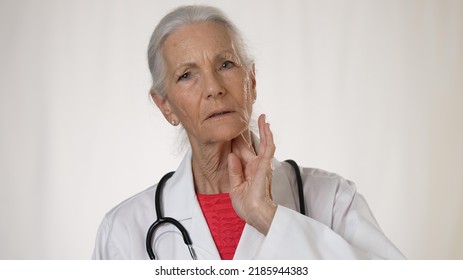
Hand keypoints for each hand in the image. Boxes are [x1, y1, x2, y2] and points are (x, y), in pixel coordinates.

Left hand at [228, 114, 276, 234]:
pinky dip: (268, 136)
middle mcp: (256, 167)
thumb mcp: (235, 187)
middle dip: (246, 134)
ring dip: (263, 130)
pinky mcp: (265, 165)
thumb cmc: (247, 206)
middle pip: (250, 146)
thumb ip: (234, 171)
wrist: (255, 214)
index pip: (241, 154)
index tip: (230, 133)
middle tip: (241, 121)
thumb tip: (231, 155)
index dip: (236, 143)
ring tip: (262, 118)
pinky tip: (266, 126)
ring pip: (264, 143)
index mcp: (248, 172)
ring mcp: (262, 165)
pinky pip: (268, 147)